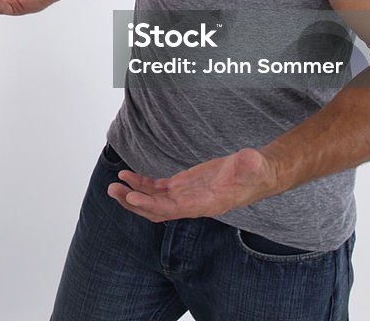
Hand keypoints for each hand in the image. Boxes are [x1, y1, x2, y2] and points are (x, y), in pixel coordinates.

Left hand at [107, 147, 279, 222]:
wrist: (257, 175)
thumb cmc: (255, 172)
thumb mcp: (254, 165)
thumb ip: (250, 164)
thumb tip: (249, 159)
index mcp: (204, 203)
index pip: (172, 209)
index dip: (151, 205)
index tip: (132, 198)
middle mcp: (191, 204)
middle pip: (156, 210)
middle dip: (133, 202)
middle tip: (113, 189)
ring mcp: (186, 195)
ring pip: (153, 201)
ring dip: (132, 195)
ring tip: (114, 185)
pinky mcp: (183, 185)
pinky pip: (157, 189)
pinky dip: (141, 184)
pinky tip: (128, 176)